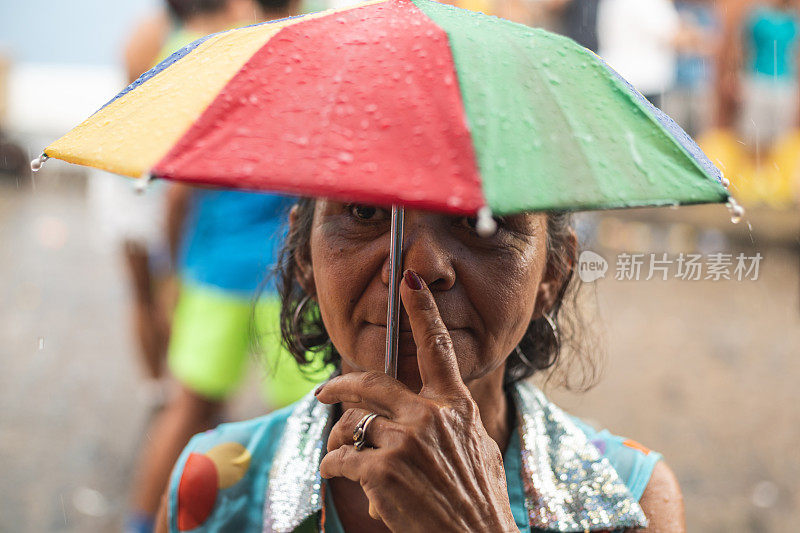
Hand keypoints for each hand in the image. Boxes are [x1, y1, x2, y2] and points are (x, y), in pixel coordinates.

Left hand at [315, 270, 515, 532]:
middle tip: (325, 391)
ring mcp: (405, 441)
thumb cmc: (479, 503)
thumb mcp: (478, 452)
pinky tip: (339, 474)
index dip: (421, 309)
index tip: (409, 279)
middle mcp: (430, 416)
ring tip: (340, 455)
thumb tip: (436, 412)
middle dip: (341, 385)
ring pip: (353, 426)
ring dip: (341, 442)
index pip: (437, 348)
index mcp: (455, 407)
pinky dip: (334, 466)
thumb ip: (453, 425)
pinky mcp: (382, 469)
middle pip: (371, 382)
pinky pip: (342, 457)